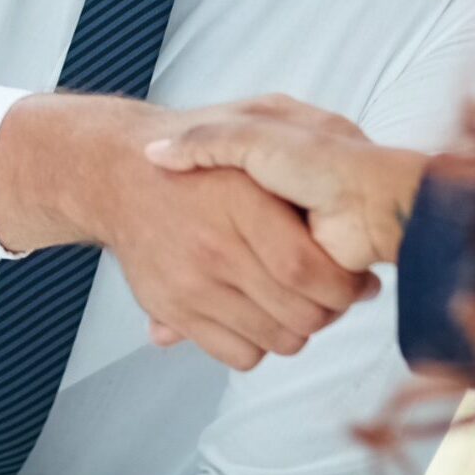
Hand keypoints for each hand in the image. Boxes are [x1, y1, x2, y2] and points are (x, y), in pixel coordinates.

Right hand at [0, 95, 376, 370]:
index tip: (359, 279)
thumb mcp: (248, 120)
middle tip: (340, 294)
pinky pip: (240, 354)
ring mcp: (191, 285)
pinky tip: (264, 312)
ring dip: (301, 328)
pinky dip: (262, 343)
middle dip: (333, 310)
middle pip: (298, 312)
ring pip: (275, 339)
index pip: (305, 267)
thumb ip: (299, 135)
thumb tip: (344, 184)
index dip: (343, 283)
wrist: (115, 172)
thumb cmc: (193, 146)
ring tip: (303, 301)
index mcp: (239, 201)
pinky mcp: (175, 311)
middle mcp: (213, 249)